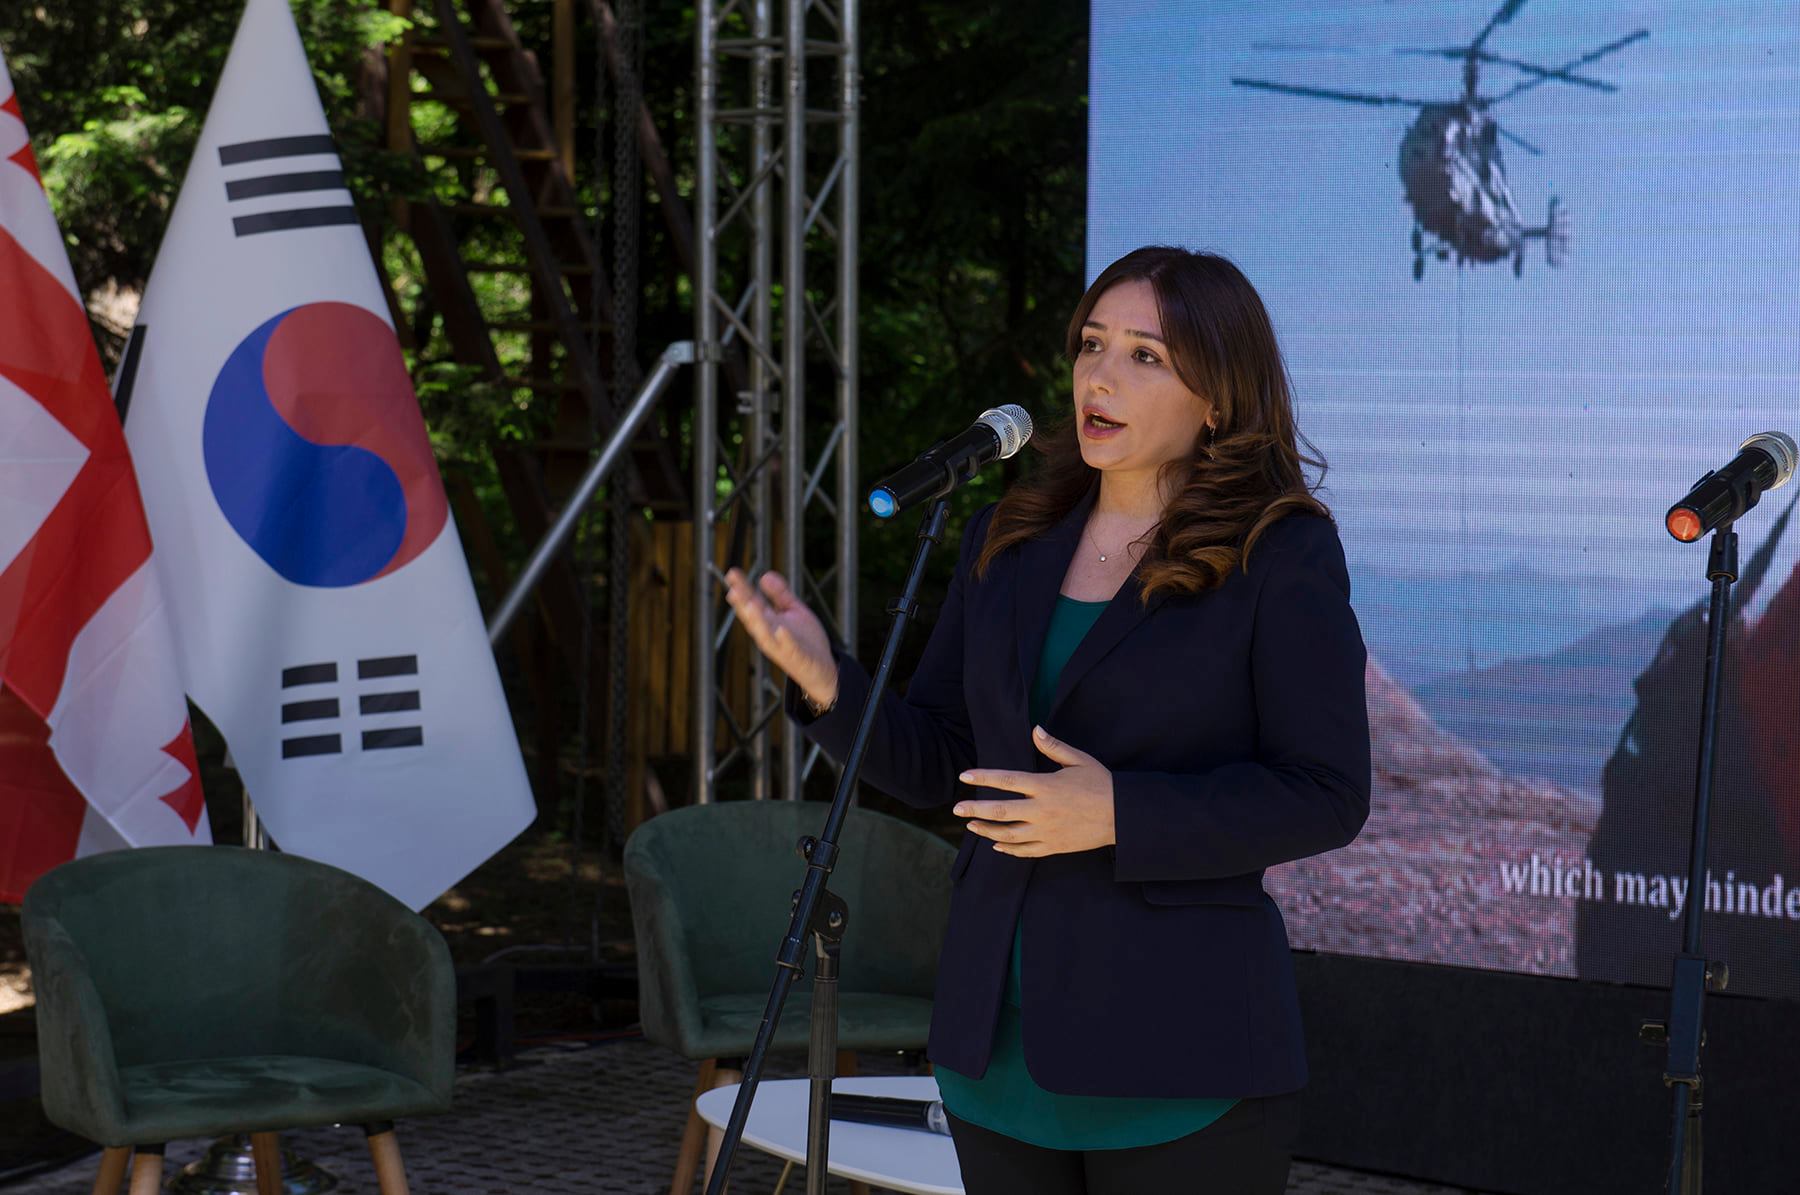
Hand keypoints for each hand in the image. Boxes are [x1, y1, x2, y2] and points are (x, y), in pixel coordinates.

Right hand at [722, 568, 838, 707]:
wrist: (823, 668)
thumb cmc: (806, 640)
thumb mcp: (794, 610)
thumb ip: (780, 594)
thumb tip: (764, 575)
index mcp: (768, 622)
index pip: (752, 602)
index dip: (742, 588)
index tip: (732, 573)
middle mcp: (770, 634)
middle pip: (754, 618)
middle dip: (744, 605)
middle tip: (734, 590)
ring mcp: (782, 647)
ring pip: (765, 635)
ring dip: (757, 622)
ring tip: (750, 605)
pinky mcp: (797, 657)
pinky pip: (790, 649)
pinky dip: (785, 641)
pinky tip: (781, 630)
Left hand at [953, 726, 1115, 857]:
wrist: (1123, 817)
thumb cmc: (1102, 784)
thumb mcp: (1079, 760)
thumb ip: (1054, 747)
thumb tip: (1035, 729)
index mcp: (1046, 786)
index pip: (1008, 781)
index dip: (984, 778)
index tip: (964, 776)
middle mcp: (1042, 811)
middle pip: (1001, 812)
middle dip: (976, 810)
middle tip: (957, 809)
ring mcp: (1047, 832)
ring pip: (1009, 835)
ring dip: (987, 831)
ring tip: (971, 826)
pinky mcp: (1054, 847)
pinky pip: (1025, 852)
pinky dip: (1008, 849)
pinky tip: (996, 845)